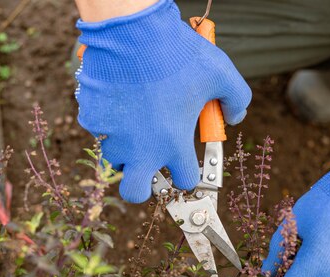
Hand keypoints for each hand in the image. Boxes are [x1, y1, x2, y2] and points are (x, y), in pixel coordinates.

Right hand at [75, 0, 251, 202]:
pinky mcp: (91, 119)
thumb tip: (234, 118)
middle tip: (147, 166)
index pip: (184, 180)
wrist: (133, 31)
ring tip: (135, 121)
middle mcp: (141, 148)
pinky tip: (120, 97)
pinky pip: (98, 130)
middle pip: (135, 192)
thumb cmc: (179, 52)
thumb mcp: (221, 73)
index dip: (188, 172)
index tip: (186, 163)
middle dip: (142, 186)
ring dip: (125, 148)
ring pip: (115, 159)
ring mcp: (113, 136)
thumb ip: (237, 99)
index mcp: (174, 143)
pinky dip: (108, 121)